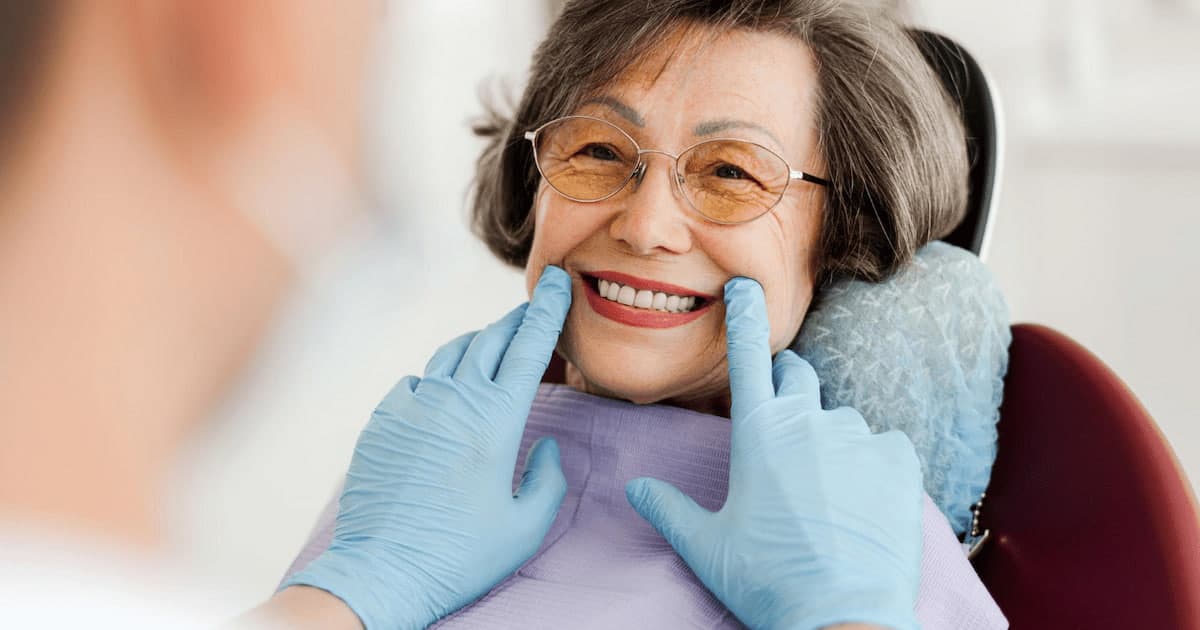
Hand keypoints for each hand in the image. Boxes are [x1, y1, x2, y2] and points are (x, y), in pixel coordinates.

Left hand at [282, 266, 571, 629]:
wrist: (381, 572)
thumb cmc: (459, 556)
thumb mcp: (526, 527)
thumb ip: (548, 478)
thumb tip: (548, 445)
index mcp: (497, 420)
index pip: (529, 348)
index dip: (548, 311)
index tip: (559, 284)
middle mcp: (454, 401)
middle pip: (490, 339)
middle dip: (516, 320)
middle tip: (533, 311)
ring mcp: (413, 407)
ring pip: (451, 355)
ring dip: (477, 345)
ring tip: (492, 348)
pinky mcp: (382, 421)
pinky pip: (416, 383)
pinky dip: (437, 380)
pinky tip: (444, 395)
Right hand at [625, 277, 922, 629]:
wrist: (844, 618)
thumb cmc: (769, 581)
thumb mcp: (706, 547)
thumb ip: (669, 509)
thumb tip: (636, 488)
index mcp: (758, 433)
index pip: (747, 355)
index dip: (744, 314)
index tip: (744, 285)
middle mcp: (809, 422)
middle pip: (796, 376)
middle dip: (785, 386)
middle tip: (779, 425)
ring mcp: (858, 438)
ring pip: (839, 418)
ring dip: (828, 438)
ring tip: (823, 491)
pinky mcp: (898, 461)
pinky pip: (882, 443)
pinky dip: (870, 461)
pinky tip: (860, 497)